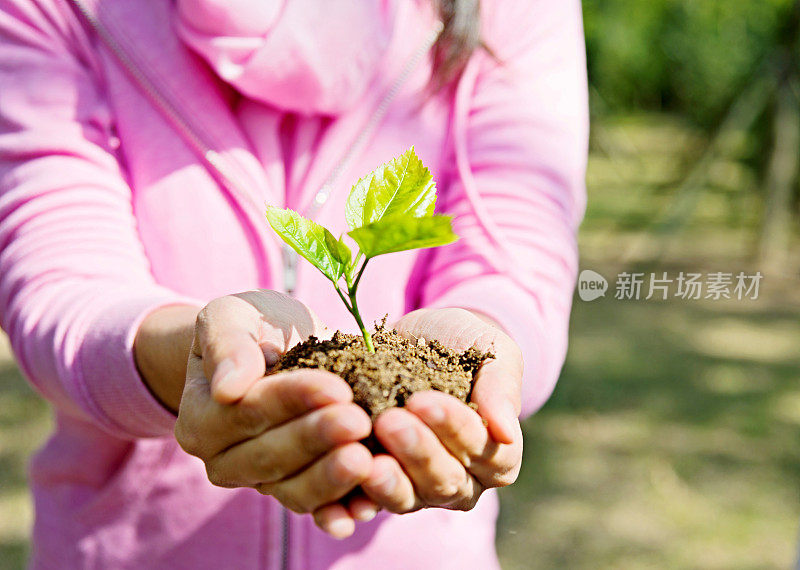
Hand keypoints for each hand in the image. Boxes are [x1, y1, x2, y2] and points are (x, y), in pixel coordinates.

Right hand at [174, 290, 374, 537]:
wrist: (277, 345)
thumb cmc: (253, 326)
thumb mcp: (233, 316)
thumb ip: (227, 345)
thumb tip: (227, 388)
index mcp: (201, 419)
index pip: (248, 411)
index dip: (291, 400)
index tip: (335, 387)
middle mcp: (225, 461)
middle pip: (271, 456)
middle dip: (317, 439)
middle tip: (358, 422)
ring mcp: (262, 482)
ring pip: (294, 490)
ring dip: (331, 478)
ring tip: (367, 460)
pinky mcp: (299, 491)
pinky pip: (318, 508)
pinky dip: (342, 509)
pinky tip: (367, 504)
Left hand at [354, 307, 522, 513]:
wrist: (419, 339)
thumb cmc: (463, 343)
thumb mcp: (489, 352)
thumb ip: (499, 389)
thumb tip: (507, 433)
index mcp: (498, 454)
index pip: (486, 452)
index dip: (455, 428)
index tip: (423, 400)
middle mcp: (464, 481)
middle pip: (447, 481)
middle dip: (418, 452)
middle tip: (389, 422)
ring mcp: (422, 490)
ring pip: (410, 497)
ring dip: (389, 480)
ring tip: (368, 458)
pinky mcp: (383, 488)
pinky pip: (371, 502)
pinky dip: (358, 497)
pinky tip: (343, 482)